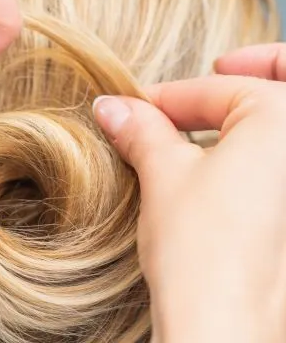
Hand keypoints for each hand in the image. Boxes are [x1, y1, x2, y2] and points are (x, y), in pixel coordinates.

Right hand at [93, 43, 285, 341]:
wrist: (223, 328)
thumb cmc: (202, 250)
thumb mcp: (163, 175)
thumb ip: (142, 130)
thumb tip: (113, 107)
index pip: (217, 91)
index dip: (167, 97)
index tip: (135, 108)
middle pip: (284, 82)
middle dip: (257, 66)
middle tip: (223, 68)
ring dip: (258, 112)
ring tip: (218, 121)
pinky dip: (267, 152)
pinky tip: (233, 165)